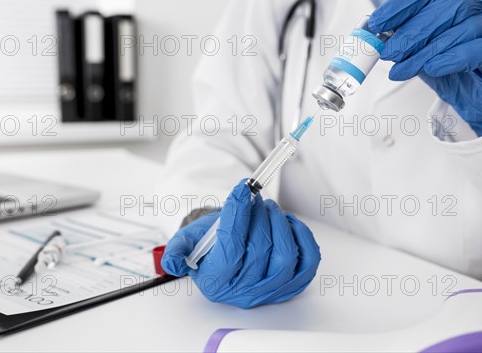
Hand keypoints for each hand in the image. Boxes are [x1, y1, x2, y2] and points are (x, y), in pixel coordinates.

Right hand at [161, 179, 320, 308]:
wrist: (226, 251)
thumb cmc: (209, 244)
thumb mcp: (186, 242)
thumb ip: (177, 250)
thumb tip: (173, 262)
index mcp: (215, 281)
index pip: (231, 248)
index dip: (238, 215)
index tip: (241, 190)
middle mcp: (243, 291)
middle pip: (260, 248)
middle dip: (258, 215)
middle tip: (254, 198)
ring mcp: (270, 289)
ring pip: (286, 256)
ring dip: (279, 224)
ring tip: (268, 209)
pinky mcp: (292, 283)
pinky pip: (308, 261)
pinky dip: (302, 238)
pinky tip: (287, 224)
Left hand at [369, 0, 481, 136]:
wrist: (481, 99)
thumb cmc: (456, 69)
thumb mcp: (423, 52)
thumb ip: (406, 41)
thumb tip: (378, 38)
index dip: (402, 4)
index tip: (377, 23)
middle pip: (448, 5)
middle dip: (412, 31)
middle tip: (389, 52)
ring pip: (463, 28)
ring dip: (426, 51)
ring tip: (404, 68)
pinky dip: (453, 59)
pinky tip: (433, 68)